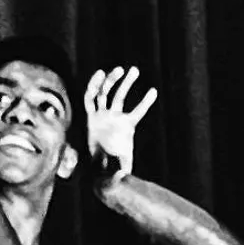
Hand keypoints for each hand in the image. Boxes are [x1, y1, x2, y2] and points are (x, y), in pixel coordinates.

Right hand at [82, 65, 158, 184]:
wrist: (98, 171)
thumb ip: (123, 169)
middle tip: (134, 70)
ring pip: (106, 93)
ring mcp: (101, 116)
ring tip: (120, 68)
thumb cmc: (114, 169)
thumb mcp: (123, 166)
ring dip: (112, 80)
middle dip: (126, 83)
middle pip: (119, 96)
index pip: (137, 111)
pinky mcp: (90, 117)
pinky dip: (93, 86)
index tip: (154, 92)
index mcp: (126, 127)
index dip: (145, 102)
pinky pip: (90, 99)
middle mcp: (113, 119)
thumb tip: (123, 176)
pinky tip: (99, 73)